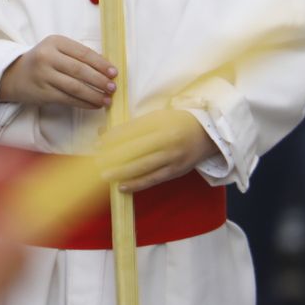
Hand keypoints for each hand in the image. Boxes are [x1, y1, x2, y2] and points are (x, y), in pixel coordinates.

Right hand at [0, 35, 115, 108]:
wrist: (14, 75)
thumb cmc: (43, 61)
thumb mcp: (56, 50)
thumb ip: (77, 55)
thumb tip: (106, 66)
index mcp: (55, 42)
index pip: (83, 53)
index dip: (101, 63)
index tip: (114, 72)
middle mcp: (48, 57)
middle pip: (80, 70)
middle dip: (99, 80)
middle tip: (113, 87)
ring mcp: (44, 75)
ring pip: (75, 87)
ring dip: (94, 95)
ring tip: (107, 99)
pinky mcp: (42, 93)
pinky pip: (68, 99)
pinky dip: (84, 103)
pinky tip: (94, 105)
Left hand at [95, 109, 217, 193]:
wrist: (207, 134)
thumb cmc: (177, 123)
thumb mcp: (156, 118)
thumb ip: (133, 127)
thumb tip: (105, 135)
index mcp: (160, 122)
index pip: (132, 130)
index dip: (113, 138)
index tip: (98, 143)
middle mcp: (167, 139)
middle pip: (135, 149)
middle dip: (113, 156)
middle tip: (96, 161)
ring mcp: (172, 156)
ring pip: (143, 166)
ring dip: (121, 171)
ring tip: (104, 174)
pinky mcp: (176, 171)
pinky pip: (153, 179)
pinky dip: (137, 183)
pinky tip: (122, 185)